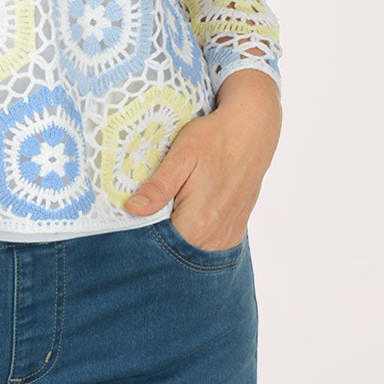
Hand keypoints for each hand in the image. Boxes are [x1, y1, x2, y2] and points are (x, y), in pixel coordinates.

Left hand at [123, 70, 281, 250]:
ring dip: (178, 239)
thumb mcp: (180, 156)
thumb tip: (132, 209)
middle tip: (147, 213)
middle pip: (176, 253)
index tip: (131, 222)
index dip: (142, 238)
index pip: (159, 247)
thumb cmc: (213, 139)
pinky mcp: (236, 230)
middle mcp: (215, 236)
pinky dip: (195, 238)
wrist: (251, 130)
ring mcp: (228, 236)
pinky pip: (209, 246)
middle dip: (159, 240)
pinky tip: (187, 216)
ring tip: (167, 213)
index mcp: (197, 222)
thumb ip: (158, 187)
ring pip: (193, 251)